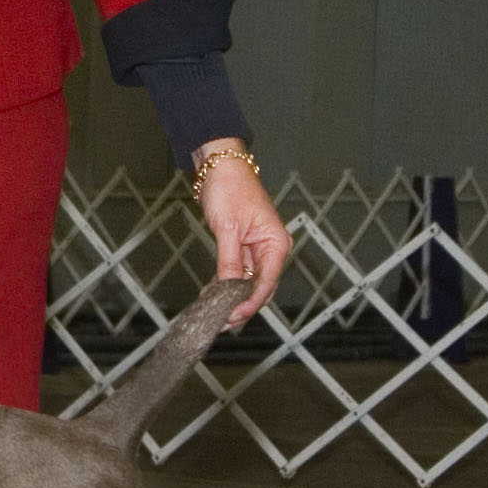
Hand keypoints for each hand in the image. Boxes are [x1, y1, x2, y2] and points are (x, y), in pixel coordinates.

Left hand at [193, 140, 290, 324]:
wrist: (220, 167)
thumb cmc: (230, 188)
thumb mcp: (228, 228)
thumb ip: (230, 261)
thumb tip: (229, 288)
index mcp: (275, 243)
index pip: (266, 283)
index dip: (250, 303)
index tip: (234, 317)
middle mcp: (271, 248)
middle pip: (260, 286)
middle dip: (242, 305)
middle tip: (222, 321)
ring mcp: (257, 248)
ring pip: (248, 281)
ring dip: (232, 296)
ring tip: (215, 311)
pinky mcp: (243, 246)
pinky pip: (238, 271)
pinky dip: (226, 283)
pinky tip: (212, 293)